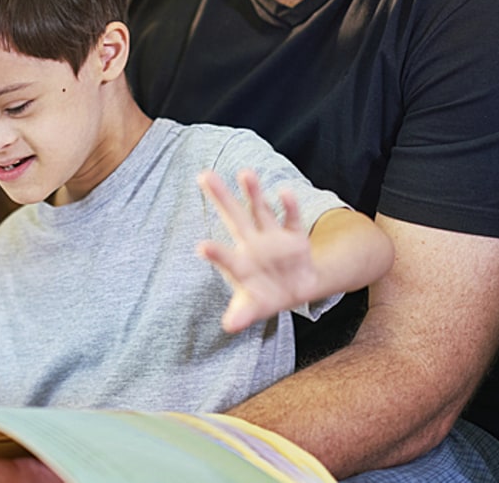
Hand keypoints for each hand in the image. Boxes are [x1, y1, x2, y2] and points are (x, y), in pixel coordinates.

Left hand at [196, 169, 319, 332]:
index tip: (201, 248)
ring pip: (261, 211)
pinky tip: (284, 192)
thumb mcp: (254, 307)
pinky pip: (292, 219)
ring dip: (254, 193)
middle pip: (235, 217)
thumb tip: (230, 325)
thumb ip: (243, 313)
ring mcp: (273, 238)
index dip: (216, 254)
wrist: (296, 288)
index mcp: (240, 263)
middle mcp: (253, 244)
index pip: (225, 257)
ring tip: (245, 173)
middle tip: (204, 175)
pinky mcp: (295, 236)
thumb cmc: (264, 295)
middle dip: (222, 198)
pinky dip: (289, 206)